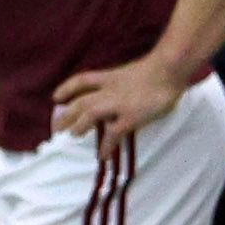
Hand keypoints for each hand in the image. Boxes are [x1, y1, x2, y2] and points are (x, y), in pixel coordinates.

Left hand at [50, 53, 185, 140]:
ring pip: (90, 114)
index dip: (66, 89)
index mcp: (110, 77)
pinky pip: (113, 134)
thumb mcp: (132, 73)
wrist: (169, 70)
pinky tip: (103, 155)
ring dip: (79, 125)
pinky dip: (106, 146)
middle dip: (66, 114)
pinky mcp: (130, 117)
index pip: (82, 80)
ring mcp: (119, 103)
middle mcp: (109, 90)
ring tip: (73, 135)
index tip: (56, 98)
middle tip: (56, 126)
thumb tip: (120, 98)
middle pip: (81, 101)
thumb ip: (122, 84)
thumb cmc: (158, 70)